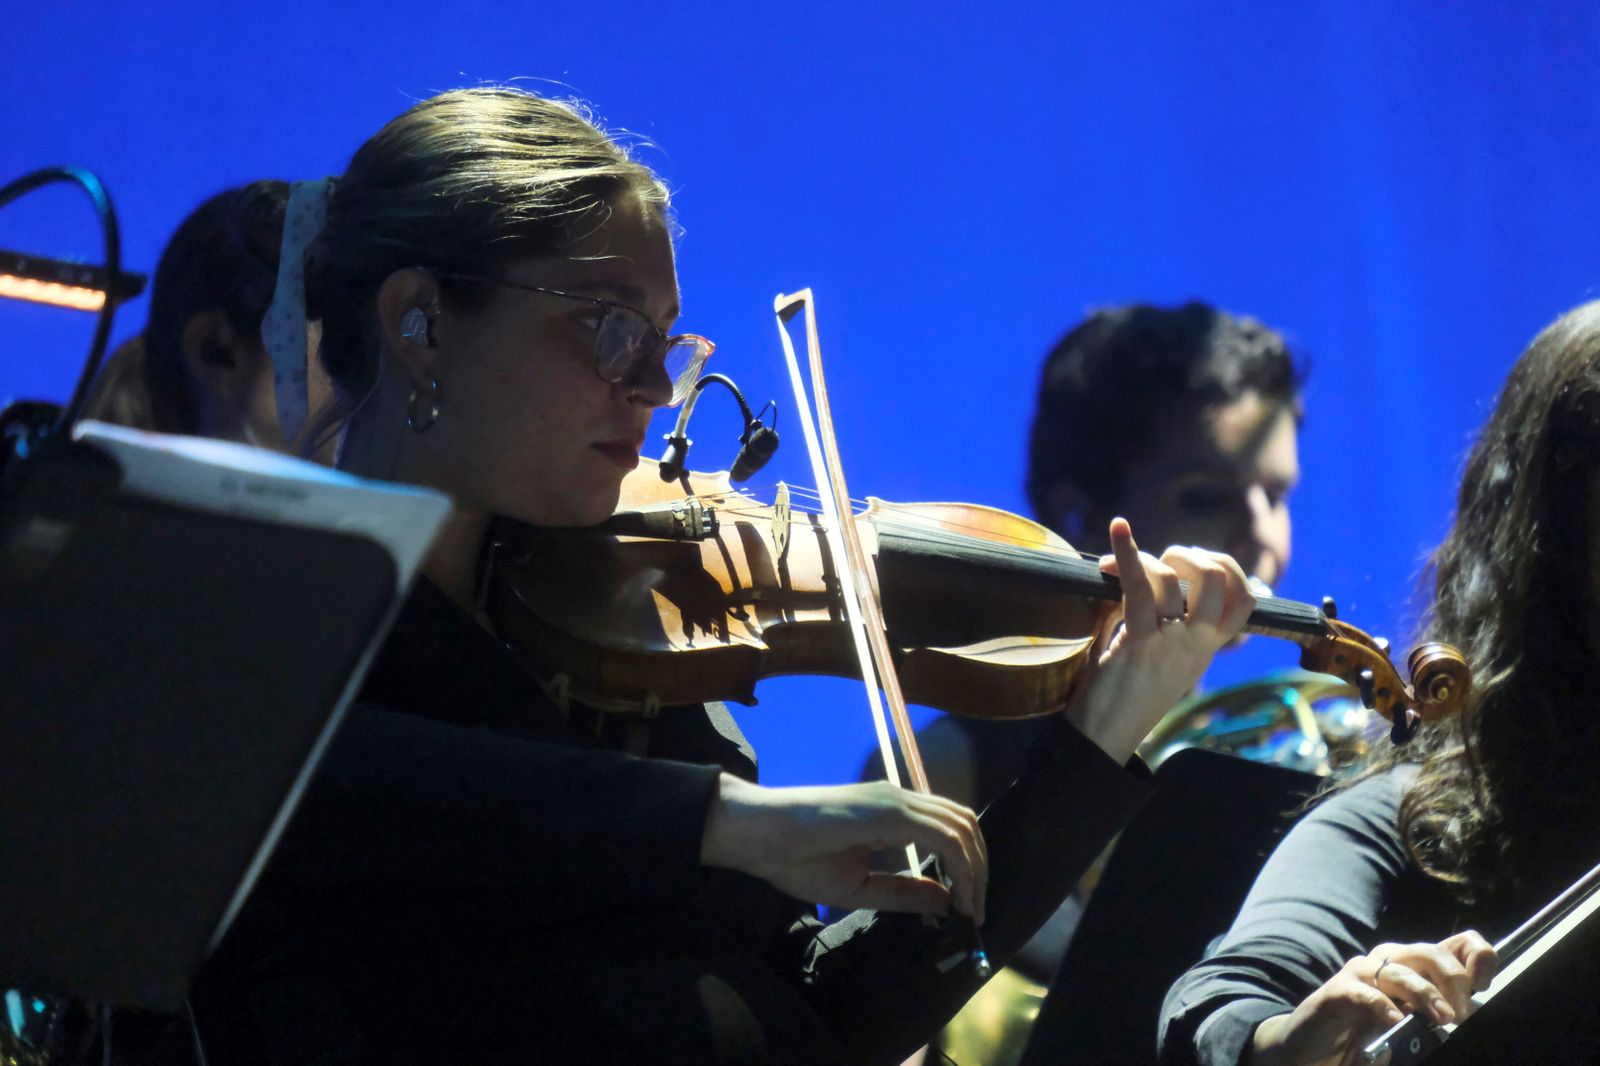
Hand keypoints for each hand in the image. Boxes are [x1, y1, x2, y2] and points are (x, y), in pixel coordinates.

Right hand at [700, 774, 987, 921]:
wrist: (758, 834)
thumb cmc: (796, 857)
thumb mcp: (859, 887)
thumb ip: (903, 891)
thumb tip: (948, 900)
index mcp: (893, 813)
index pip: (950, 830)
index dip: (969, 868)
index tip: (968, 909)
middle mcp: (900, 798)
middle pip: (964, 823)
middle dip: (980, 869)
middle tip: (976, 910)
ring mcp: (894, 800)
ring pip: (959, 826)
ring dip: (975, 869)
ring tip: (970, 907)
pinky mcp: (886, 809)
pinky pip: (940, 834)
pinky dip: (959, 864)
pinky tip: (956, 894)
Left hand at [1061, 517, 1255, 760]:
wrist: (1103, 735)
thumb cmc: (1121, 692)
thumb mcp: (1154, 653)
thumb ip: (1158, 616)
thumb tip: (1140, 568)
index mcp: (1206, 649)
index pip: (1246, 602)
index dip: (1230, 570)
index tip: (1197, 560)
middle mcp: (1197, 645)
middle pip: (1219, 581)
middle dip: (1191, 555)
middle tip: (1161, 561)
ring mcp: (1172, 644)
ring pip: (1174, 580)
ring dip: (1146, 558)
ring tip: (1116, 560)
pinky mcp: (1140, 643)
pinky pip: (1139, 587)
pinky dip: (1126, 552)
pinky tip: (1119, 528)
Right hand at [1250, 932, 1497, 1065]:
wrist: (1314, 1047)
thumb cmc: (1367, 1034)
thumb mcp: (1413, 1023)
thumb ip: (1436, 1012)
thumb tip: (1473, 1013)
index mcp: (1413, 966)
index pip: (1456, 944)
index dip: (1476, 957)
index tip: (1484, 987)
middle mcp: (1389, 960)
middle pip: (1430, 952)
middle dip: (1454, 982)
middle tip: (1462, 1016)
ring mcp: (1361, 973)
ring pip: (1401, 970)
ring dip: (1426, 995)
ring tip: (1443, 1019)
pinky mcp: (1338, 992)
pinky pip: (1365, 993)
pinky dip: (1384, 1006)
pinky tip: (1396, 1022)